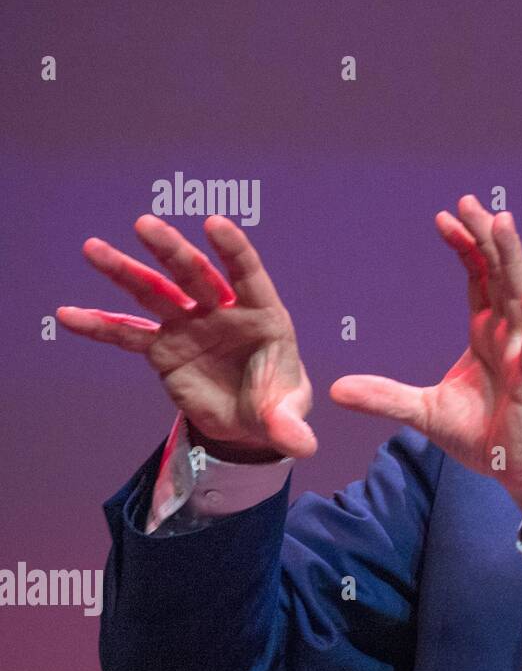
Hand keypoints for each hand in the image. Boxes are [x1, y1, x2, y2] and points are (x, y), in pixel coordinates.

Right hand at [58, 214, 316, 459]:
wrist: (249, 422)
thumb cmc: (277, 404)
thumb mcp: (286, 416)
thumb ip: (291, 425)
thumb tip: (303, 446)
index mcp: (262, 314)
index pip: (248, 275)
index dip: (233, 249)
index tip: (214, 223)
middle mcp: (222, 312)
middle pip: (195, 275)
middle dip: (172, 251)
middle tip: (146, 224)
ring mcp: (189, 326)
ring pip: (156, 293)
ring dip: (125, 271)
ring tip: (93, 249)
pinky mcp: (164, 349)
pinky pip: (128, 335)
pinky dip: (100, 326)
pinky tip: (69, 314)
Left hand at [329, 194, 521, 534]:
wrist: (517, 471)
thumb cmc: (483, 436)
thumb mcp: (422, 412)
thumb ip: (384, 396)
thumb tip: (334, 389)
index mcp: (485, 334)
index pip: (478, 278)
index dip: (464, 247)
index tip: (444, 218)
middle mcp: (508, 334)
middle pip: (499, 273)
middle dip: (486, 237)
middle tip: (471, 201)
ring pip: (521, 295)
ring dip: (513, 260)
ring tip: (503, 224)